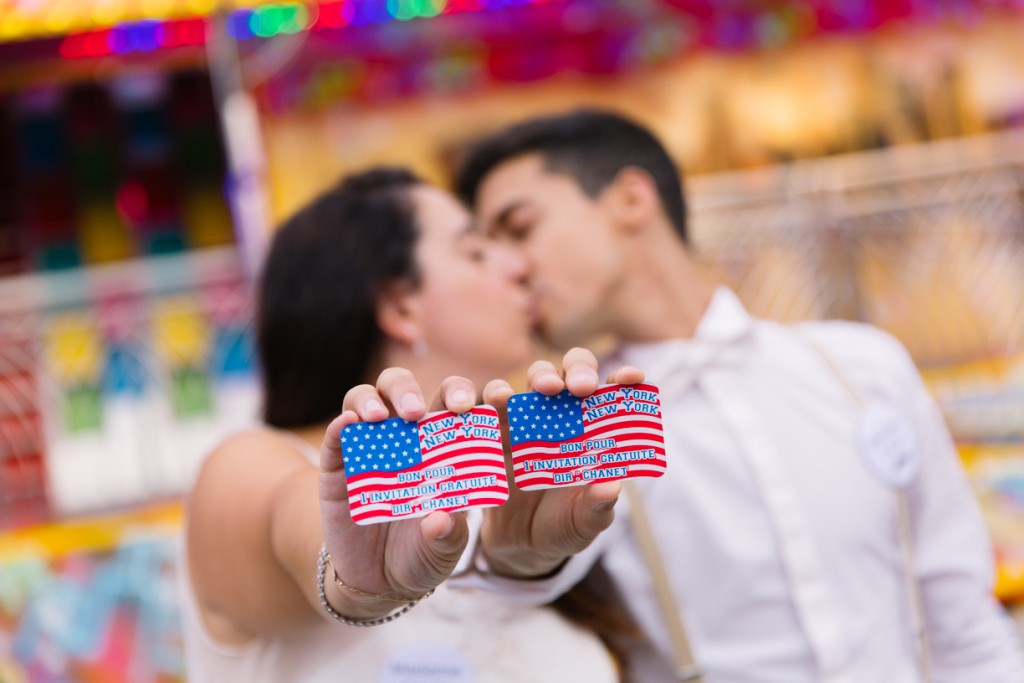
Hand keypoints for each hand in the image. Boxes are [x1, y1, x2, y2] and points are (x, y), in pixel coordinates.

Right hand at [319, 370, 478, 617]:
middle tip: (416, 412)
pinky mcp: (337, 466)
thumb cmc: (423, 553)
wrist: (379, 580)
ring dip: (372, 400)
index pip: (450, 406)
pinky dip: (340, 425)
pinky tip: (348, 424)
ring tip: (380, 417)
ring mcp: (368, 447)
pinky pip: (336, 437)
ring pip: (365, 400)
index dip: (461, 394)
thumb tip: (440, 520)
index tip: (470, 403)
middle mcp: (403, 437)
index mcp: (440, 446)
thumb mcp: (443, 549)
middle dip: (408, 391)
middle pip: (403, 391)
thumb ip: (448, 535)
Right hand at [480, 347, 644, 578]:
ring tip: (523, 396)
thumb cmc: (563, 528)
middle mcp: (559, 415)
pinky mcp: (490, 431)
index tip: (631, 378)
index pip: (610, 394)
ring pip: (531, 380)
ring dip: (531, 380)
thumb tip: (611, 485)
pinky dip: (470, 398)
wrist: (519, 549)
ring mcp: (524, 419)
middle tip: (579, 388)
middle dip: (576, 371)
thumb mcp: (583, 524)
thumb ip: (596, 507)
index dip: (622, 379)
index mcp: (591, 431)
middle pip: (569, 372)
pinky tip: (468, 409)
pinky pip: (480, 405)